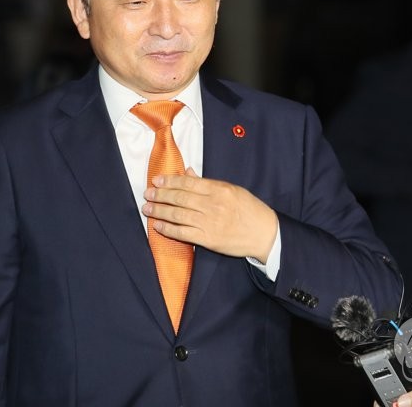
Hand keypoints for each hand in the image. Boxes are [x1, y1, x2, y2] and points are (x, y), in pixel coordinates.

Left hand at [145, 169, 278, 260]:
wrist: (264, 234)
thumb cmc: (250, 209)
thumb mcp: (232, 190)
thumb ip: (208, 182)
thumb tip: (187, 172)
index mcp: (219, 189)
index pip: (188, 183)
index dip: (170, 181)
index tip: (157, 180)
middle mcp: (213, 205)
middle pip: (180, 198)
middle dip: (160, 195)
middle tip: (147, 193)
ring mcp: (209, 223)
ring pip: (178, 215)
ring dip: (160, 211)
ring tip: (147, 208)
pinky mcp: (208, 239)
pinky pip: (182, 233)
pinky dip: (168, 229)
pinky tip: (158, 226)